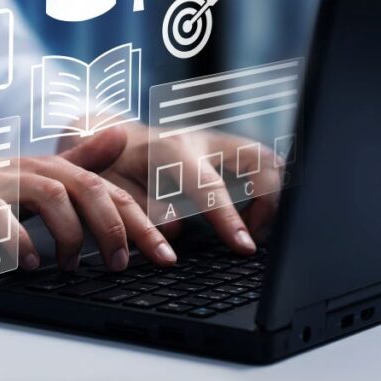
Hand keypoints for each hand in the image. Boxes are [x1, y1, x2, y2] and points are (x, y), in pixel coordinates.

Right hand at [0, 128, 177, 271]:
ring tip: (72, 265)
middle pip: (90, 189)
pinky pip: (2, 221)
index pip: (106, 186)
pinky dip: (21, 245)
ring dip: (71, 237)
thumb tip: (119, 135)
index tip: (164, 252)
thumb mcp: (23, 179)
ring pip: (54, 198)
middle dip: (119, 229)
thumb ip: (71, 160)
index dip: (140, 218)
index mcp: (42, 165)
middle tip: (127, 265)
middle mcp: (23, 167)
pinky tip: (27, 263)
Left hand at [79, 122, 283, 254]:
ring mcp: (217, 141)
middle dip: (270, 200)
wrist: (107, 133)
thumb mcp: (113, 188)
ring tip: (254, 229)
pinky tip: (253, 217)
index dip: (229, 219)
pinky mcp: (225, 148)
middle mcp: (201, 139)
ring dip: (273, 195)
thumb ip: (142, 210)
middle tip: (253, 236)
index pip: (211, 186)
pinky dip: (268, 189)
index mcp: (170, 149)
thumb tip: (174, 232)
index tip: (245, 247)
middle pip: (258, 160)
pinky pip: (260, 164)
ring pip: (267, 158)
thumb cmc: (108, 165)